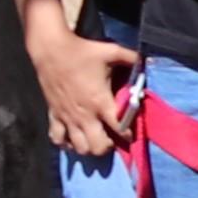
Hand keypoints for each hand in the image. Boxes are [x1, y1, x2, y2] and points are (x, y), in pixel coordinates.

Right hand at [28, 17, 135, 156]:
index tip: (131, 132)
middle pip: (99, 147)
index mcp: (101, 101)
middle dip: (109, 146)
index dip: (129, 134)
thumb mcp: (112, 51)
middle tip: (112, 137)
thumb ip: (132, 58)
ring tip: (94, 137)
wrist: (51, 50)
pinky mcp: (54, 115)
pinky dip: (66, 143)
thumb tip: (147, 61)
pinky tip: (73, 137)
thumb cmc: (83, 51)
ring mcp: (67, 118)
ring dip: (89, 146)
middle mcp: (85, 115)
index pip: (120, 128)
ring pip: (80, 148)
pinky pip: (58, 139)